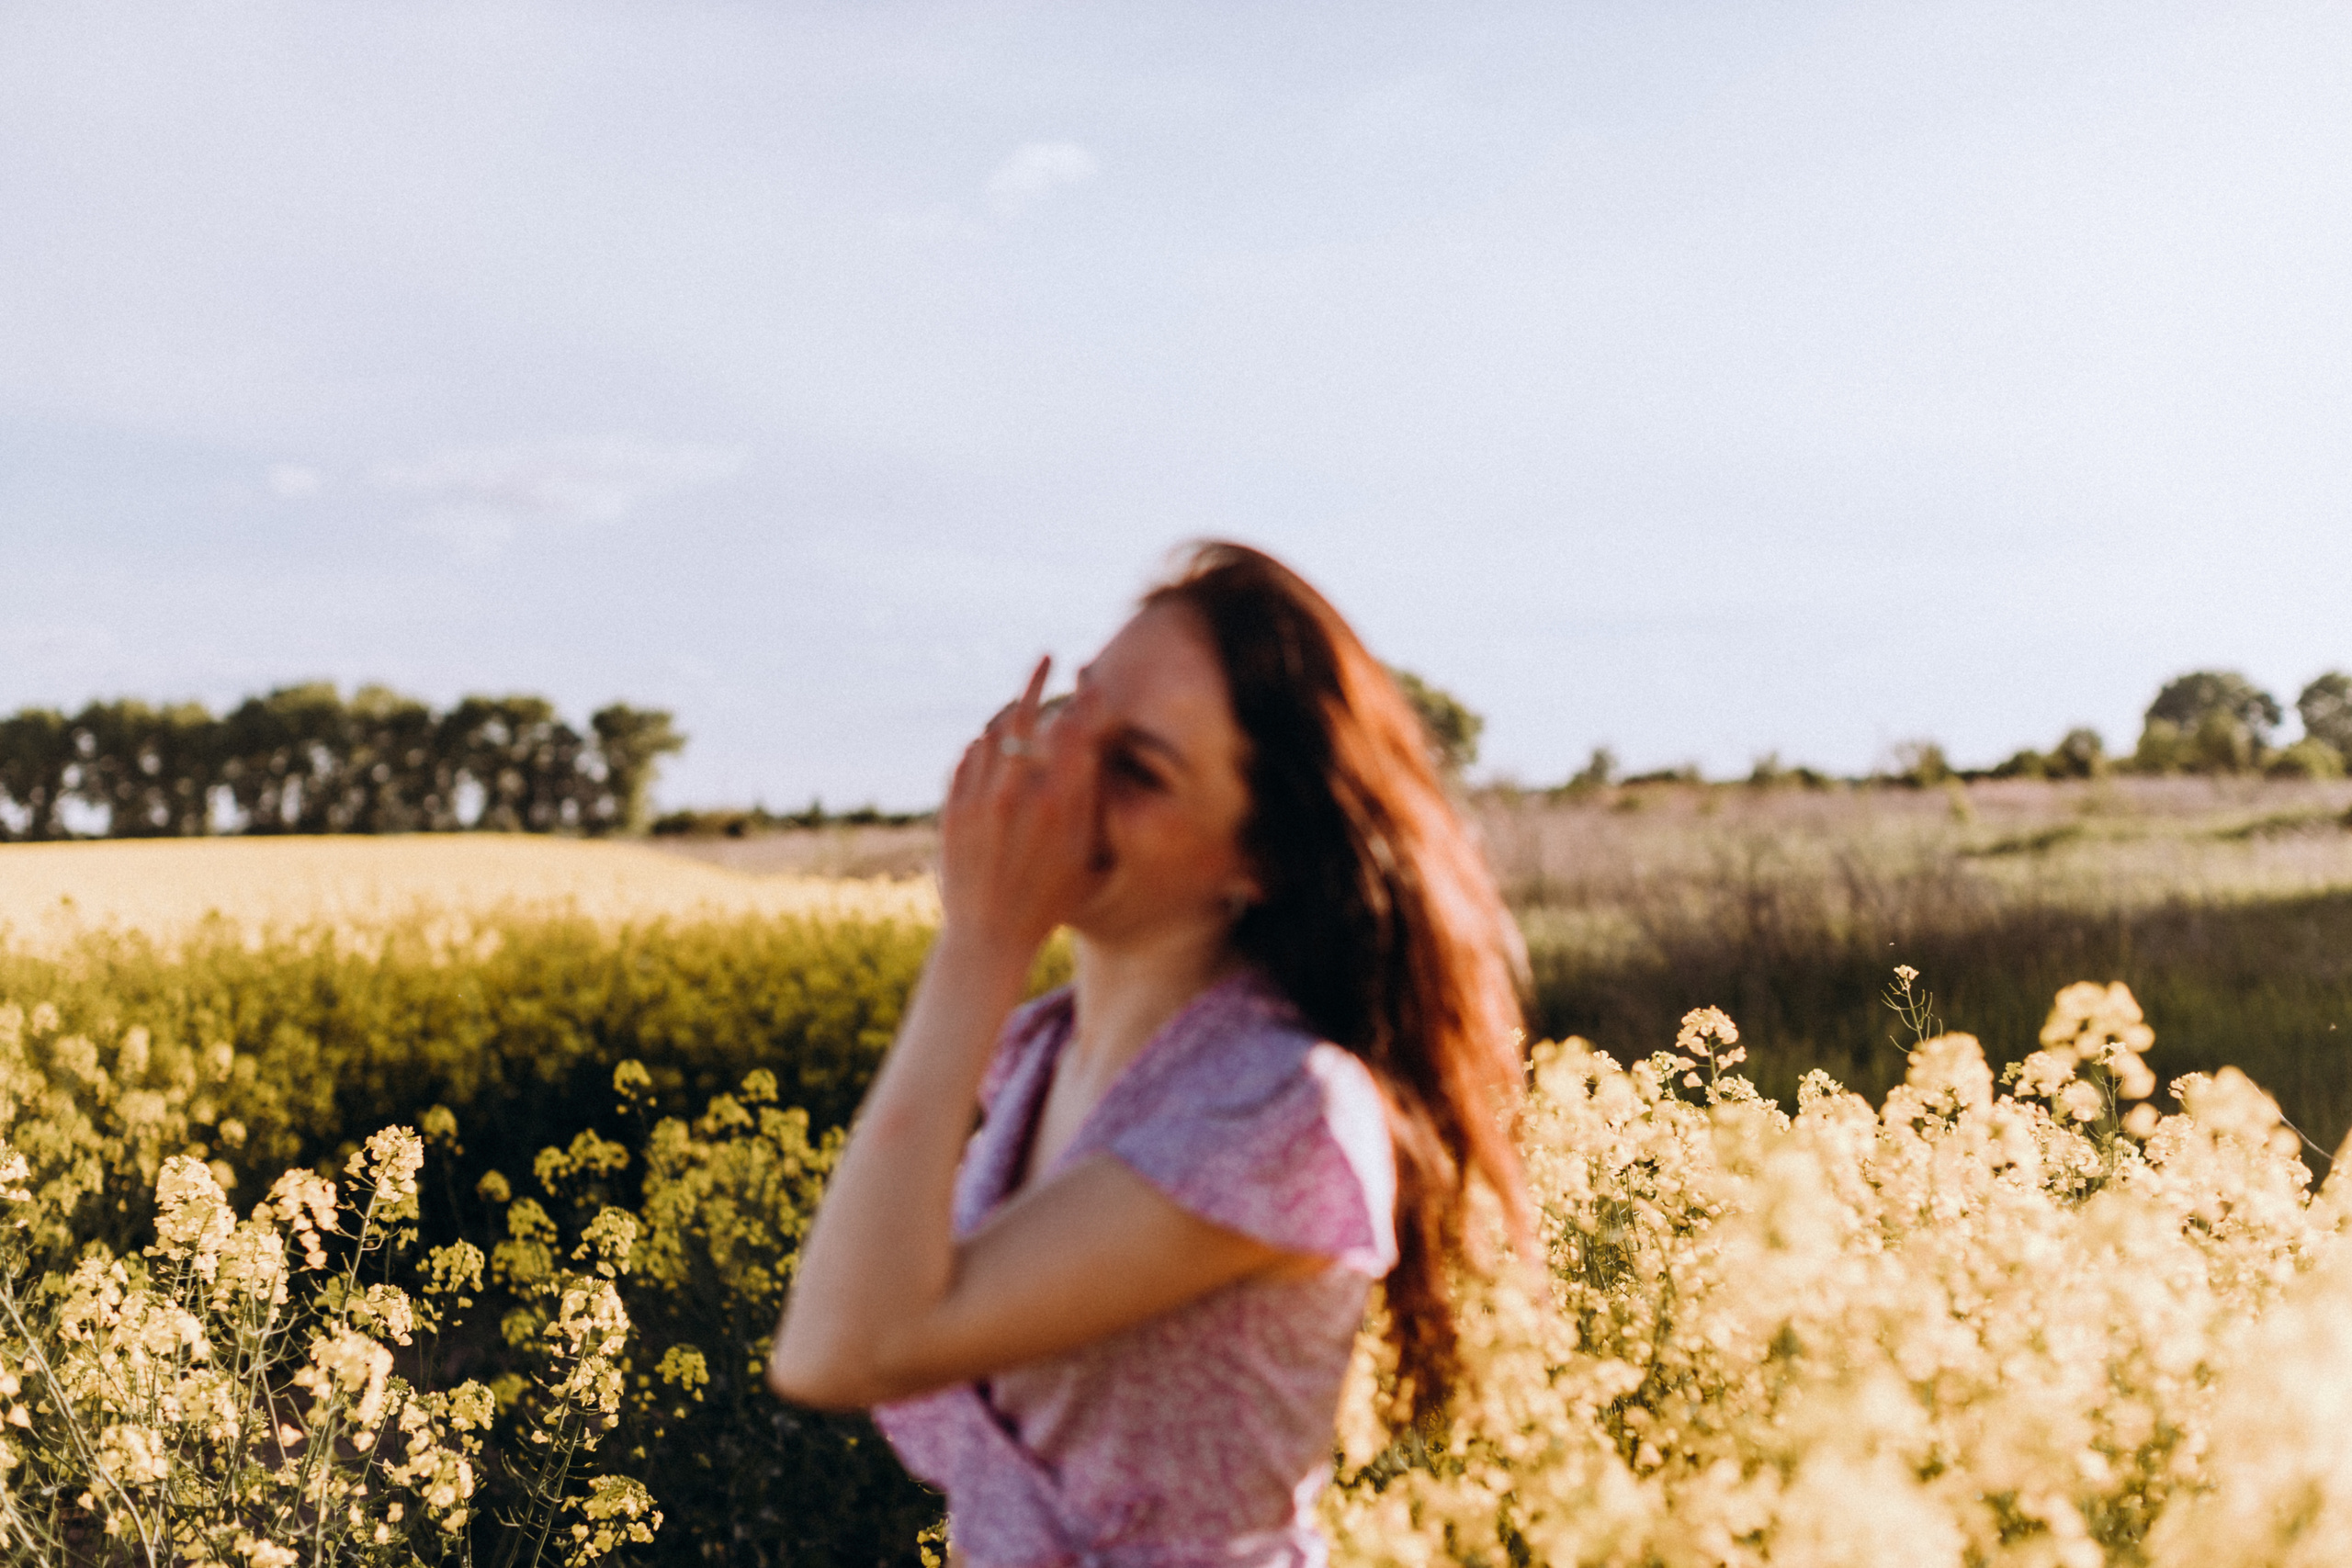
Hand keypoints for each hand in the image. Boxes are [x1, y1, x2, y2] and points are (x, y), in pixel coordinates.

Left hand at [937, 657, 1106, 958]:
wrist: (989, 936)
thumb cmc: (1049, 898)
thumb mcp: (1085, 850)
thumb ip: (1088, 797)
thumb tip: (1089, 746)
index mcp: (1059, 803)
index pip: (1072, 726)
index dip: (1082, 695)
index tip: (1088, 677)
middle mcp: (1017, 794)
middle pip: (1027, 714)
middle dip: (1038, 678)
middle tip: (1047, 656)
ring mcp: (979, 799)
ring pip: (992, 731)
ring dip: (1007, 707)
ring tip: (1021, 696)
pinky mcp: (952, 809)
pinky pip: (967, 756)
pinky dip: (982, 741)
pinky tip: (992, 738)